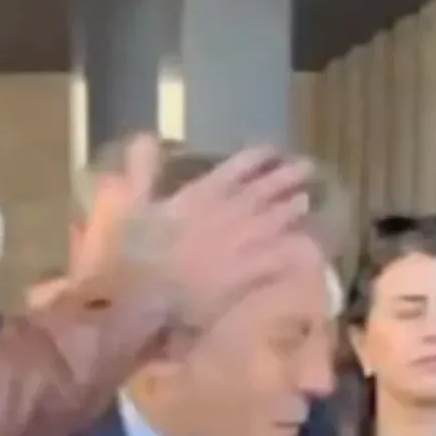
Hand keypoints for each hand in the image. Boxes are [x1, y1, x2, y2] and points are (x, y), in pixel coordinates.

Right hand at [99, 134, 315, 334]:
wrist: (144, 298)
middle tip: (307, 169)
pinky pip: (278, 259)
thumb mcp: (129, 205)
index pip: (235, 168)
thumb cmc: (131, 255)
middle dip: (286, 178)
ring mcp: (239, 244)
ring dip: (291, 210)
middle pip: (263, 191)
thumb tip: (145, 137)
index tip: (274, 151)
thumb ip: (141, 171)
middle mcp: (226, 214)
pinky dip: (292, 252)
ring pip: (274, 221)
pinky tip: (304, 249)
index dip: (257, 158)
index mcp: (198, 195)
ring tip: (306, 202)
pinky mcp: (246, 274)